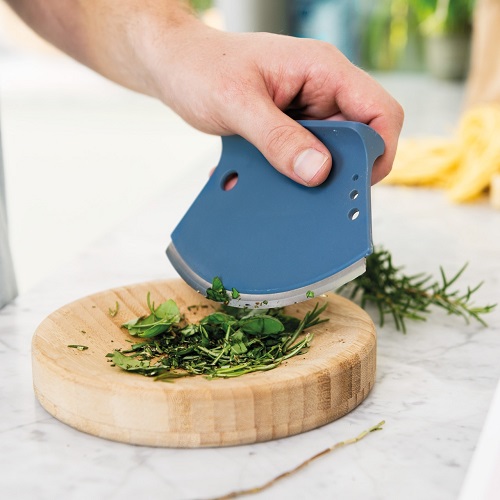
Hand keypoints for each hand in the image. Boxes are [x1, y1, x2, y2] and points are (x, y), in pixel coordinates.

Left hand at [145, 23, 403, 185]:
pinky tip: (266, 176)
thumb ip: (278, 138)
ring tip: (280, 183)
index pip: (380, 111)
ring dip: (311, 173)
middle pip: (359, 137)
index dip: (378, 151)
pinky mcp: (290, 124)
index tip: (356, 184)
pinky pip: (304, 153)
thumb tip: (318, 171)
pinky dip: (290, 170)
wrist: (175, 65)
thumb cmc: (201, 68)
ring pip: (331, 151)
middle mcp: (321, 88)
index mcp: (322, 69)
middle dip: (342, 169)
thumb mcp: (238, 105)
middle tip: (313, 193)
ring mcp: (306, 107)